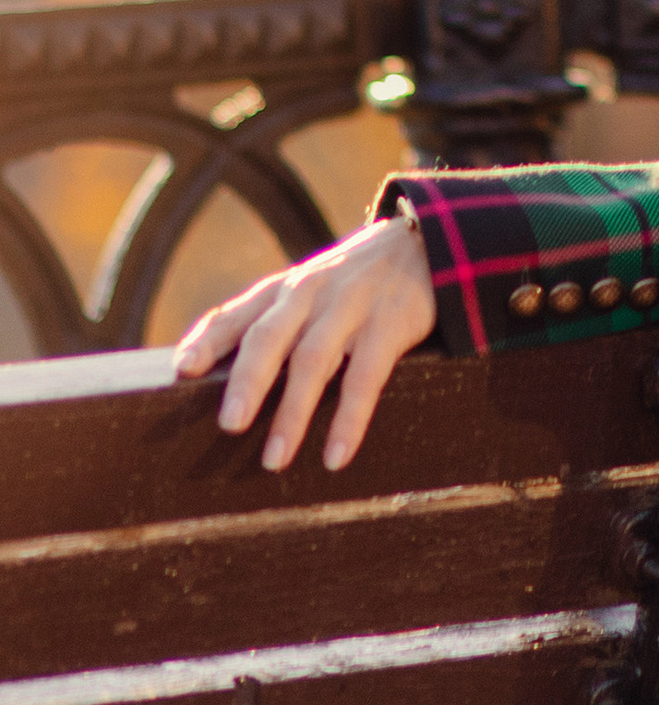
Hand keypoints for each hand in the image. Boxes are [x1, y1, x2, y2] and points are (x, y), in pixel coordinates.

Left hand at [173, 211, 437, 471]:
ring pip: (315, 360)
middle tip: (230, 425)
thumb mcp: (311, 287)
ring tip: (275, 460)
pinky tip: (337, 454)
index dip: (209, 340)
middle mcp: (312, 292)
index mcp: (286, 288)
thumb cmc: (354, 281)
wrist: (429, 244)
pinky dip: (349, 418)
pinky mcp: (391, 322)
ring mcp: (352, 306)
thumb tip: (211, 377)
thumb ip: (270, 320)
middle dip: (249, 380)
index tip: (184, 369)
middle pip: (271, 335)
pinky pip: (366, 377)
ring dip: (293, 412)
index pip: (237, 312)